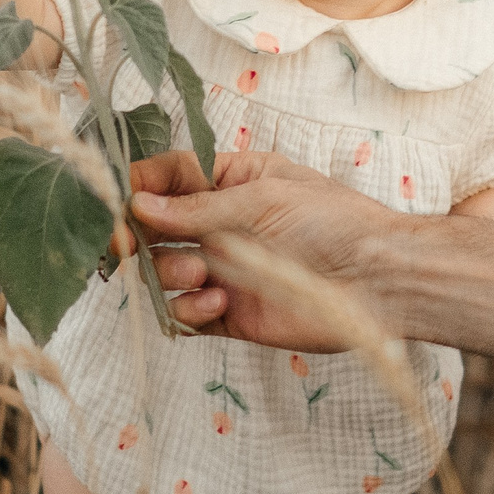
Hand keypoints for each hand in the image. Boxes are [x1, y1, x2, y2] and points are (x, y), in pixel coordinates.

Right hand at [128, 150, 413, 352]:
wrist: (379, 281)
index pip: (167, 178)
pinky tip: (218, 302)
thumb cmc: (335, 222)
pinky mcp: (230, 314)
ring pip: (163, 274)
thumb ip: (198, 207)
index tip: (113, 204)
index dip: (135, 188)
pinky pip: (185, 316)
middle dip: (137, 238)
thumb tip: (138, 204)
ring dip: (171, 274)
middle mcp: (221, 225)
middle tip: (127, 248)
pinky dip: (188, 311)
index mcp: (232, 181)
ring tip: (205, 274)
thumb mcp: (264, 198)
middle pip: (153, 230)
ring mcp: (224, 270)